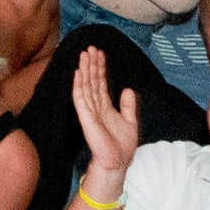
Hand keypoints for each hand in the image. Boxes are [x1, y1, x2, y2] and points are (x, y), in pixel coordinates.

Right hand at [71, 46, 141, 181]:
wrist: (117, 162)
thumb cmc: (122, 147)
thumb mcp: (130, 122)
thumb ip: (128, 105)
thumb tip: (128, 89)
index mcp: (105, 107)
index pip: (100, 83)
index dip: (100, 68)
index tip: (100, 54)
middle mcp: (95, 107)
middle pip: (92, 81)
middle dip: (91, 64)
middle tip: (91, 47)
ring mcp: (89, 111)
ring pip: (86, 85)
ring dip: (85, 69)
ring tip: (85, 53)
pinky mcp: (86, 117)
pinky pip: (80, 98)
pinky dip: (79, 85)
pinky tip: (78, 72)